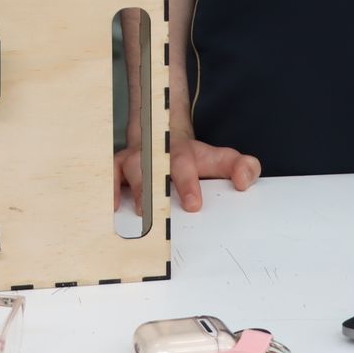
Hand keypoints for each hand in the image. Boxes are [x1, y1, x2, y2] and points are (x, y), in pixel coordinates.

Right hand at [114, 133, 259, 212]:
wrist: (164, 139)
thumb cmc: (194, 158)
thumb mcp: (223, 159)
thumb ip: (243, 168)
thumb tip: (243, 181)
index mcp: (183, 155)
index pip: (185, 166)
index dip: (188, 184)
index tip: (193, 205)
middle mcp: (157, 154)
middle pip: (153, 167)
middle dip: (156, 188)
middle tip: (158, 211)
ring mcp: (136, 159)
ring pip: (130, 169)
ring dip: (133, 190)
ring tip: (139, 213)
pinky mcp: (119, 167)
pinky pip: (109, 174)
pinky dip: (109, 188)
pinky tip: (111, 207)